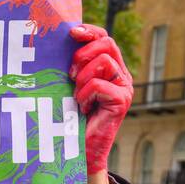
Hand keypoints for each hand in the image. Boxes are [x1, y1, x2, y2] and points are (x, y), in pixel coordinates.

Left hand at [69, 24, 132, 175]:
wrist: (79, 152)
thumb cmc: (70, 119)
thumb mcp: (69, 87)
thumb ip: (72, 67)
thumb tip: (59, 44)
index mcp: (110, 68)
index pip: (104, 38)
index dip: (89, 31)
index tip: (71, 32)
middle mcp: (121, 75)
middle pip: (107, 43)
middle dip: (83, 54)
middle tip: (70, 74)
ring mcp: (125, 87)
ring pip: (103, 61)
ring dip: (82, 78)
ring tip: (77, 97)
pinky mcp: (122, 100)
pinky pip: (99, 84)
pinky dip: (85, 95)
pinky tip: (83, 109)